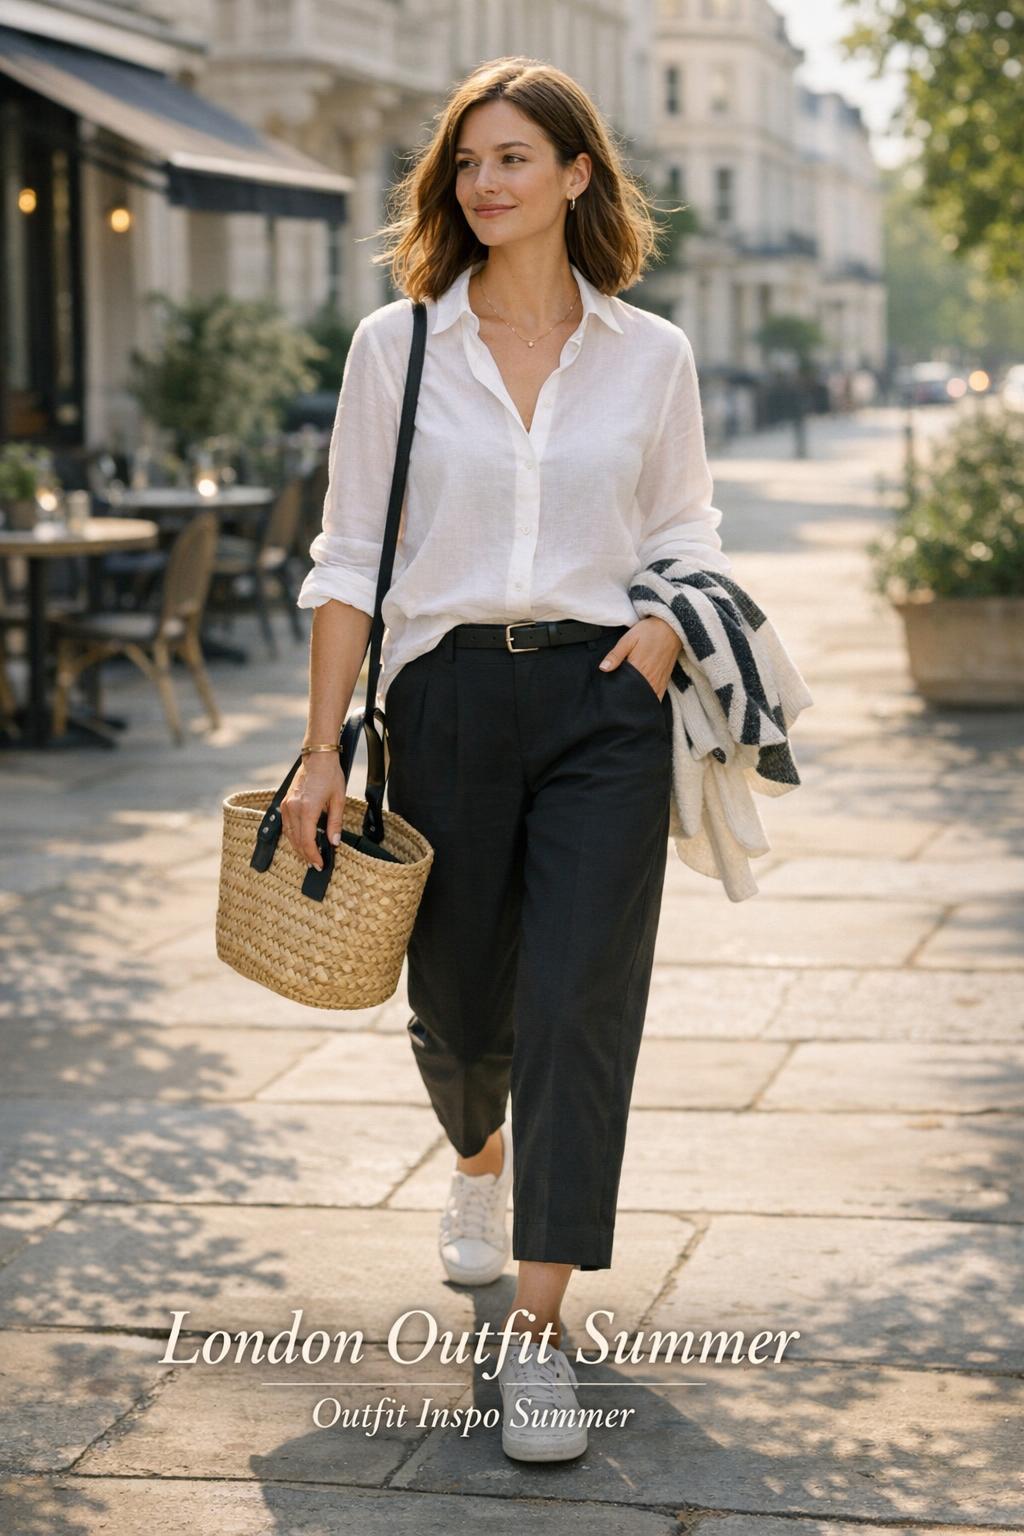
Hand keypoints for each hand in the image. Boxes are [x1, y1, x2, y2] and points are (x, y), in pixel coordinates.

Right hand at [281, 755, 346, 871]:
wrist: (318, 757)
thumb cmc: (330, 775)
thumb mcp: (338, 800)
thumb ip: (335, 823)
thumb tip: (334, 842)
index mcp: (307, 809)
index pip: (307, 841)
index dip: (313, 856)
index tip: (320, 864)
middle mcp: (293, 808)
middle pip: (296, 841)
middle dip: (306, 855)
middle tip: (315, 865)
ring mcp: (286, 805)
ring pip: (289, 835)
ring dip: (298, 848)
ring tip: (308, 857)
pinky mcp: (284, 802)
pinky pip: (286, 825)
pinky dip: (292, 836)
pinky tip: (300, 841)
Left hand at [598, 616, 679, 701]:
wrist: (670, 628)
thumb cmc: (648, 632)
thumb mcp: (628, 639)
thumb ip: (615, 655)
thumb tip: (603, 668)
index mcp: (638, 668)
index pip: (623, 686)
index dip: (615, 690)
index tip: (609, 691)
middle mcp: (650, 678)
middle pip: (634, 695)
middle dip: (625, 697)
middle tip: (616, 696)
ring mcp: (658, 682)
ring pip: (645, 699)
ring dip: (636, 700)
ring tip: (627, 699)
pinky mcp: (664, 682)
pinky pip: (656, 698)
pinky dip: (648, 701)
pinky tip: (641, 700)